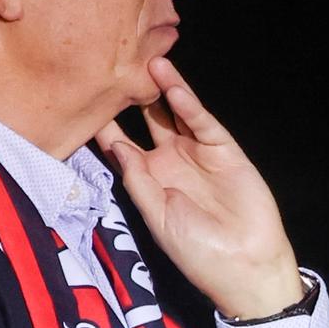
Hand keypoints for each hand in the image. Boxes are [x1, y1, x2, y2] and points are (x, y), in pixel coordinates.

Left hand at [102, 63, 307, 323]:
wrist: (245, 266)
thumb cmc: (197, 251)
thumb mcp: (156, 216)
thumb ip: (136, 179)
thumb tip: (115, 145)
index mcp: (147, 179)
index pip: (119, 142)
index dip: (102, 121)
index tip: (83, 95)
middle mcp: (170, 160)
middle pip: (145, 118)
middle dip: (132, 94)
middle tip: (116, 62)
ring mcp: (197, 153)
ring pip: (174, 113)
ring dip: (161, 88)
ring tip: (148, 60)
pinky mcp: (224, 150)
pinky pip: (201, 123)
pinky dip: (187, 105)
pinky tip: (172, 87)